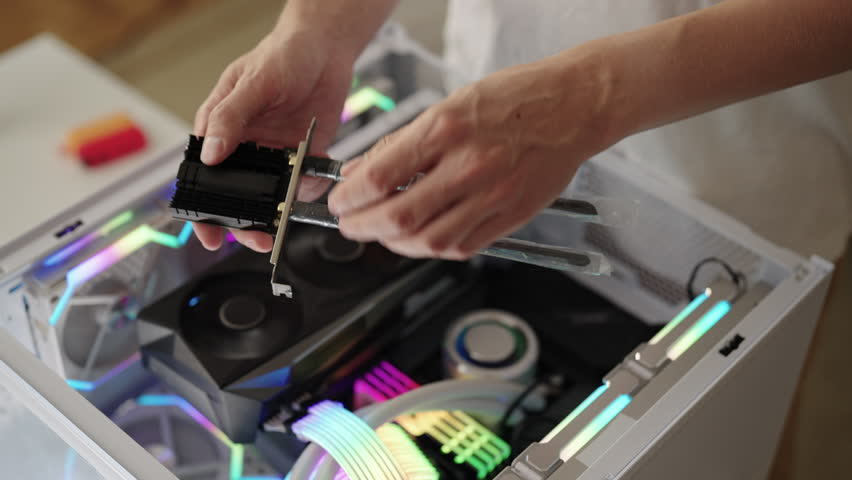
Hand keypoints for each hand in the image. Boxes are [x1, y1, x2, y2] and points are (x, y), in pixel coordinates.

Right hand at [192, 29, 354, 251]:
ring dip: (276, 215)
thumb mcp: (252, 83)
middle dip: (243, 225)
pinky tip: (312, 184)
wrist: (325, 48)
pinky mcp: (302, 156)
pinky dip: (307, 191)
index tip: (211, 236)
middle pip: (235, 197)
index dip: (203, 211)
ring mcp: (273, 154)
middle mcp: (244, 147)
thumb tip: (210, 154)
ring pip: (268, 197)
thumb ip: (229, 118)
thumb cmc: (282, 55)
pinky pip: (302, 184)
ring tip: (284, 224)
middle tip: (257, 241)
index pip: (202, 176)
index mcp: (219, 129)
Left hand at [327, 49, 616, 259]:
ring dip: (394, 244)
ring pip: (429, 241)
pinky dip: (433, 249)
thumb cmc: (513, 100)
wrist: (573, 107)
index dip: (349, 198)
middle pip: (399, 216)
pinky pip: (463, 247)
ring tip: (382, 234)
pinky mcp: (512, 216)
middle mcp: (468, 166)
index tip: (338, 203)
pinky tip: (420, 239)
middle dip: (362, 227)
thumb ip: (402, 142)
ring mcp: (492, 195)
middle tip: (350, 225)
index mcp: (446, 129)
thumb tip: (361, 171)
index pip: (381, 177)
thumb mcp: (448, 106)